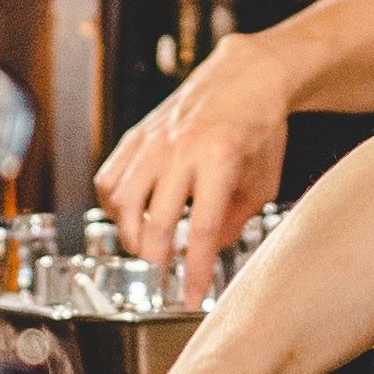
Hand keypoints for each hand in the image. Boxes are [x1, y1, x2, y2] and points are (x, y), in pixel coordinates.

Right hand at [93, 33, 291, 299]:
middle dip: (156, 263)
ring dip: (132, 236)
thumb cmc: (260, 128)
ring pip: (122, 202)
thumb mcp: (263, 181)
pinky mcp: (137, 135)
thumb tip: (206, 250)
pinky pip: (110, 179)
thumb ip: (235, 220)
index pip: (201, 230)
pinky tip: (132, 216)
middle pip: (155, 222)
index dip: (194, 271)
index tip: (192, 297)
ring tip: (148, 248)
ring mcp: (154, 139)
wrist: (246, 76)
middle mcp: (181, 148)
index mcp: (220, 158)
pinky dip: (115, 206)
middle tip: (163, 282)